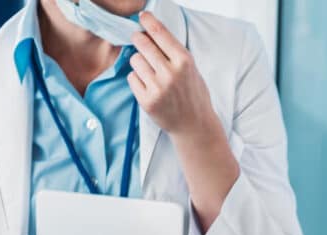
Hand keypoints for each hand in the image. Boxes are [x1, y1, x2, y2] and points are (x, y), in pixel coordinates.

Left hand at [129, 12, 217, 139]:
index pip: (160, 34)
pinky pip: (132, 78)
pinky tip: (148, 86)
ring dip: (139, 62)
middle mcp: (170, 73)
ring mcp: (157, 88)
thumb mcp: (191, 69)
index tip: (141, 16)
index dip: (148, 22)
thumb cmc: (193, 94)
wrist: (194, 125)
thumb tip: (151, 34)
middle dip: (138, 39)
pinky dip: (137, 79)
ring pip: (135, 60)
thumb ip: (173, 53)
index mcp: (184, 61)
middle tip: (138, 39)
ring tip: (150, 72)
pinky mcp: (147, 101)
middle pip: (142, 44)